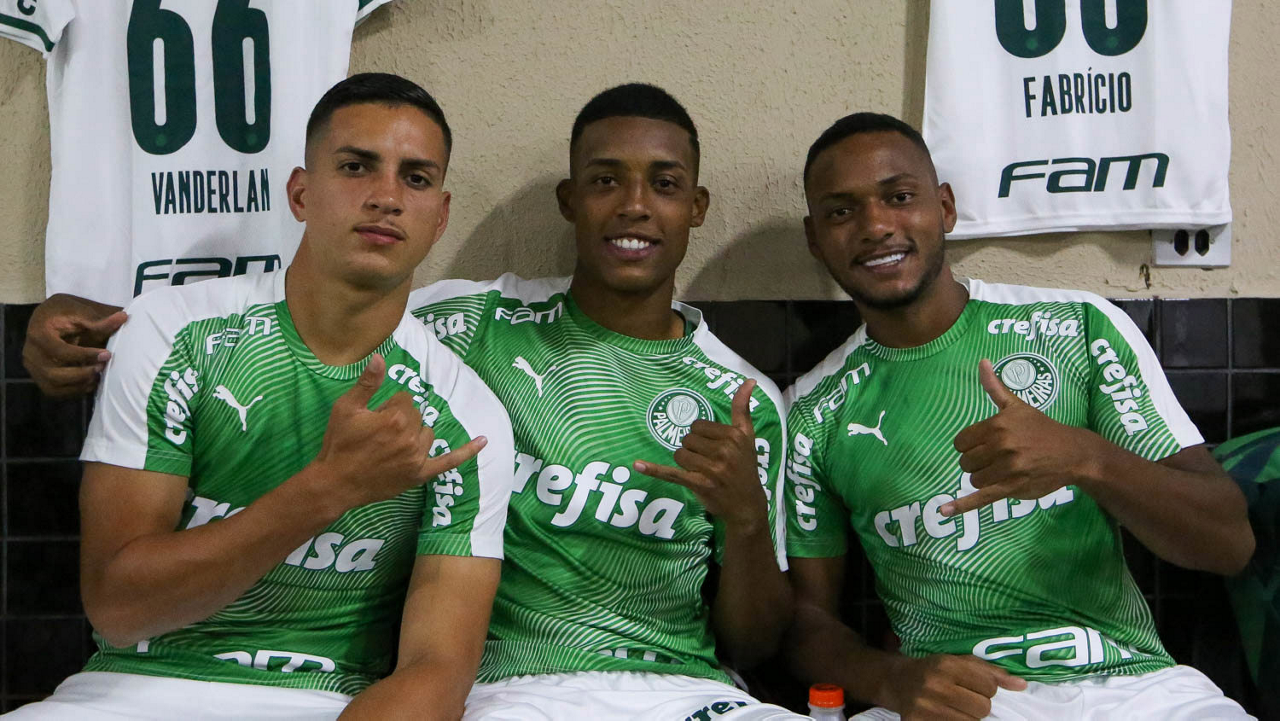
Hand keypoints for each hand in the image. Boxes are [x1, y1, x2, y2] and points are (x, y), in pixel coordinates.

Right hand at [23, 293, 126, 396]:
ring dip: (79, 384)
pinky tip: (91, 382)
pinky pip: (55, 391)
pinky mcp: (39, 377)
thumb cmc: (65, 312)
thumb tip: (123, 317)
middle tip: (102, 366)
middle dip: (82, 374)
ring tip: (98, 374)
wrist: (50, 318)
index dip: (84, 355)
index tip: (107, 354)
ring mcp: (33, 367)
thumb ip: (99, 320)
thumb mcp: (81, 311)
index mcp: (38, 333)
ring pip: (54, 386)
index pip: (59, 351)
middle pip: (53, 374)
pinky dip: (74, 390)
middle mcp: (30, 353)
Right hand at [310, 354, 485, 511]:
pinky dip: (466, 452)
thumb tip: (380, 357)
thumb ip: (367, 383)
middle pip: (416, 415)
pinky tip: (484, 441)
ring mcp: (417, 458)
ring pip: (427, 434)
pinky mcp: (419, 474)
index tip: (372, 417)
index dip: (388, 405)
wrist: (335, 483)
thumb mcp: (347, 408)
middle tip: (376, 433)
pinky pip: (448, 462)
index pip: (405, 398)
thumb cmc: (339, 443)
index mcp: (395, 419)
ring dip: (414, 434)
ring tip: (390, 443)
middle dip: (399, 419)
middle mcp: (411, 438)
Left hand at [634, 379, 767, 531]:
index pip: (698, 425)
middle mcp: (723, 450)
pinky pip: (671, 473)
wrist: (747, 504)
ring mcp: (711, 469)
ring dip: (685, 462)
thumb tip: (749, 380)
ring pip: (679, 454)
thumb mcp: (747, 436)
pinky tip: (637, 465)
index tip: (714, 447)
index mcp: (733, 435)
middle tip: (709, 461)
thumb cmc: (745, 466)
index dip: (702, 436)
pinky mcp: (699, 484)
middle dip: (694, 449)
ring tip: (701, 471)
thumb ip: (742, 408)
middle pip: (687, 439)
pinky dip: (653, 470)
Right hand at [883, 654, 1025, 720]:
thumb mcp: (959, 662)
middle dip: (979, 704)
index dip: (987, 688)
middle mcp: (935, 686)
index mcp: (946, 666)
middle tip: (964, 698)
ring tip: (955, 707)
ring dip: (968, 717)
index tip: (975, 686)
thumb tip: (1021, 685)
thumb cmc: (935, 670)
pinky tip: (947, 715)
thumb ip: (991, 672)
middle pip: (982, 707)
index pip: (989, 686)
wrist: (898, 681)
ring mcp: (925, 707)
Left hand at [942, 359, 1099, 516]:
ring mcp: (1007, 469)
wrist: (1072, 452)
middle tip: (996, 458)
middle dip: (976, 462)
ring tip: (1002, 470)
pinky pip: (980, 498)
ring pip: (973, 479)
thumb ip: (995, 387)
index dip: (969, 446)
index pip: (961, 442)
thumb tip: (982, 362)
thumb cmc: (1041, 428)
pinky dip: (960, 506)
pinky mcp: (1012, 488)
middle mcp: (1001, 446)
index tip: (984, 445)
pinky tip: (943, 511)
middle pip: (965, 462)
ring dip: (983, 478)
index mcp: (997, 425)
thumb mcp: (1017, 406)